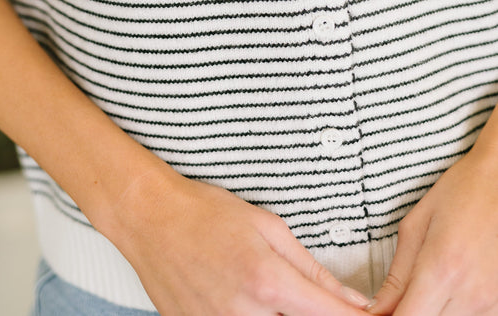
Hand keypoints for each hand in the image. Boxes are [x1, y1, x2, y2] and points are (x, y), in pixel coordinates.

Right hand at [112, 169, 370, 315]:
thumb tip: (355, 300)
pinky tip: (245, 299)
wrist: (149, 218)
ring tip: (269, 292)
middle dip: (315, 315)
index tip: (369, 314)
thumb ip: (312, 268)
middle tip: (308, 297)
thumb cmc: (206, 212)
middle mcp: (245, 313)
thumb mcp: (267, 226)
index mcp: (268, 281)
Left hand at [368, 144, 497, 315]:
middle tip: (406, 292)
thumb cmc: (461, 193)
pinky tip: (452, 287)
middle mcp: (471, 294)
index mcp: (441, 269)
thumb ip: (396, 276)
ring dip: (433, 311)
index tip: (379, 312)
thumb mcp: (416, 225)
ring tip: (431, 284)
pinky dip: (455, 310)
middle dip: (410, 312)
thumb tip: (376, 309)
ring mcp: (492, 303)